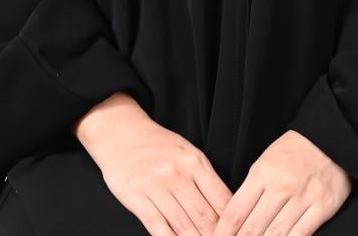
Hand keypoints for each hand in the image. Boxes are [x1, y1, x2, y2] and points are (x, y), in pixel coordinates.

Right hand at [73, 92, 232, 235]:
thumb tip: (225, 209)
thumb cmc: (158, 145)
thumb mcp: (187, 152)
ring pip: (183, 227)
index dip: (231, 224)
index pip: (222, 200)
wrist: (121, 132)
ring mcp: (157, 186)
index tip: (237, 234)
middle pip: (205, 217)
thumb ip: (205, 178)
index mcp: (195, 161)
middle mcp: (178, 174)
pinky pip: (159, 228)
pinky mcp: (137, 198)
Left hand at [213, 130, 351, 235]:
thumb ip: (251, 191)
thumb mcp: (265, 163)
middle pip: (252, 228)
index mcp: (261, 173)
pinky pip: (301, 235)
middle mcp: (280, 186)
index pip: (235, 212)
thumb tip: (234, 222)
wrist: (329, 138)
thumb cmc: (293, 152)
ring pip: (275, 235)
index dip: (223, 233)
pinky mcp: (322, 206)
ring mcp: (302, 197)